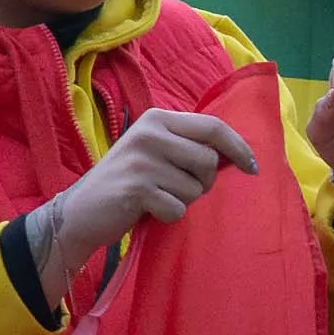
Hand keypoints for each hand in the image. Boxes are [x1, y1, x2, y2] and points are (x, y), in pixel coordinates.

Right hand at [50, 109, 258, 274]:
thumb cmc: (128, 181)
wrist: (81, 210)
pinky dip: (168, 215)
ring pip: (195, 188)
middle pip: (209, 161)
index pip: (213, 127)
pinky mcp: (136, 188)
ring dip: (183, 200)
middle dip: (204, 183)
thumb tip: (239, 154)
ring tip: (157, 197)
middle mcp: (149, 133)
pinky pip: (177, 209)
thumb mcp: (155, 151)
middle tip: (178, 188)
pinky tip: (147, 210)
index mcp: (156, 119)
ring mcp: (141, 160)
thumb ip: (187, 145)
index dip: (239, 148)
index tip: (252, 168)